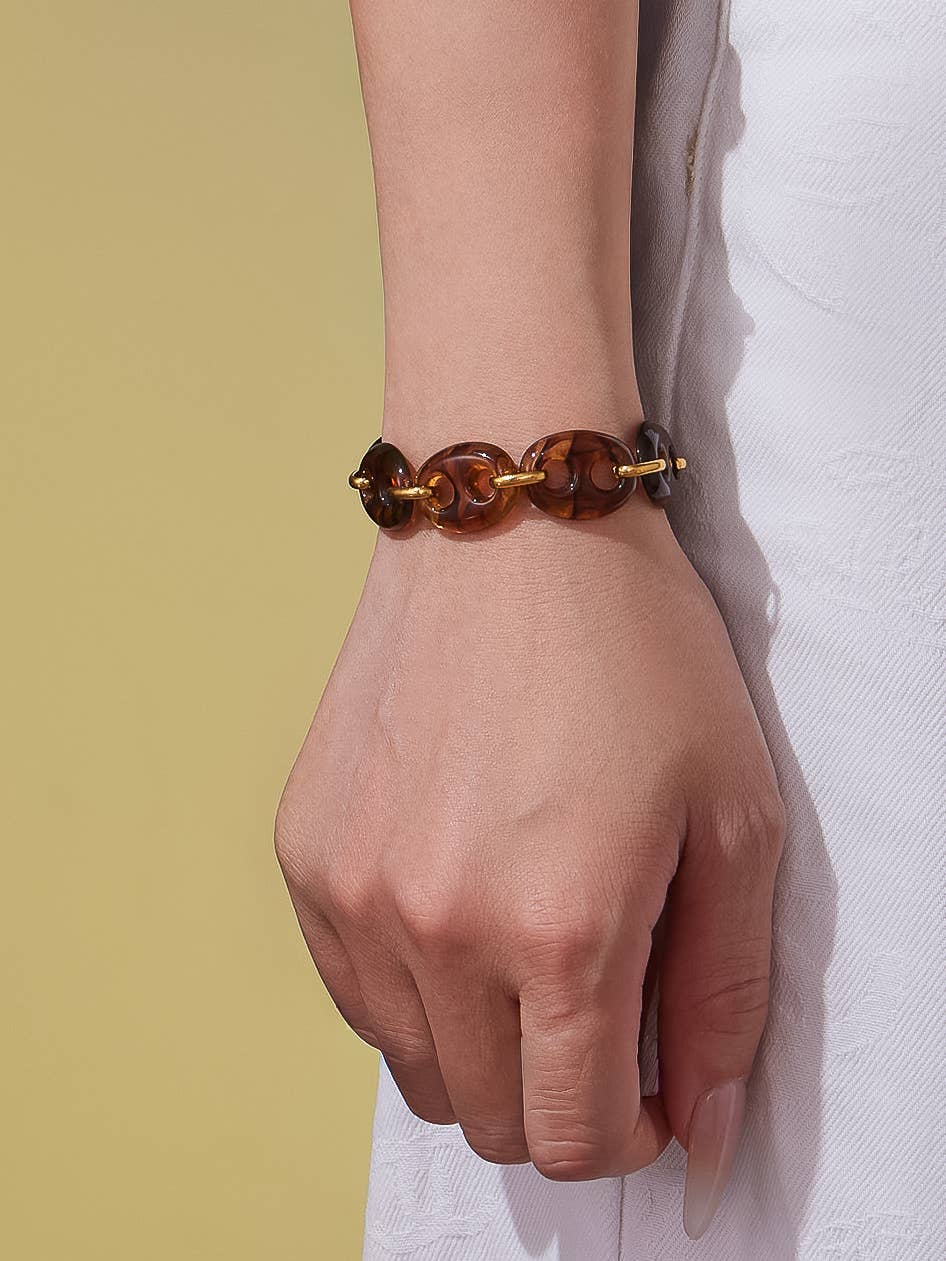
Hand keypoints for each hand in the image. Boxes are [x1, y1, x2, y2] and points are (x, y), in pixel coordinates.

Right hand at [276, 497, 782, 1228]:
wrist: (510, 528)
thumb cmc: (635, 654)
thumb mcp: (735, 821)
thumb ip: (725, 997)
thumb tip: (701, 1126)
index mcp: (560, 931)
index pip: (575, 1137)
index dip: (630, 1131)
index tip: (648, 1080)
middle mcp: (436, 929)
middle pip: (488, 1119)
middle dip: (557, 1090)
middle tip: (594, 998)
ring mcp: (353, 892)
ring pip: (413, 1067)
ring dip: (480, 1043)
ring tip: (523, 937)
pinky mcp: (304, 851)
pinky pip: (353, 990)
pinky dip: (411, 985)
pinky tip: (455, 899)